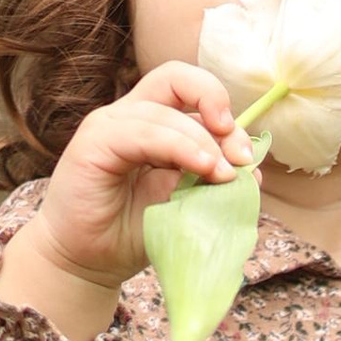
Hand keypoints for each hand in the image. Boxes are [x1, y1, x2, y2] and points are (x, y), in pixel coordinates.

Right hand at [5, 63, 254, 340]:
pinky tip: (202, 169)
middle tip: (240, 153)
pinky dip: (179, 147)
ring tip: (224, 176)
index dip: (221, 107)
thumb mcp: (184, 201)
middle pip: (175, 77)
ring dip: (203, 141)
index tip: (245, 153)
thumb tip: (253, 169)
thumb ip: (210, 179)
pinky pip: (142, 132)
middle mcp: (129, 116)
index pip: (188, 90)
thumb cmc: (132, 232)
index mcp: (152, 123)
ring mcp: (108, 126)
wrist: (87, 263)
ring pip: (164, 111)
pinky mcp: (93, 144)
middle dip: (215, 101)